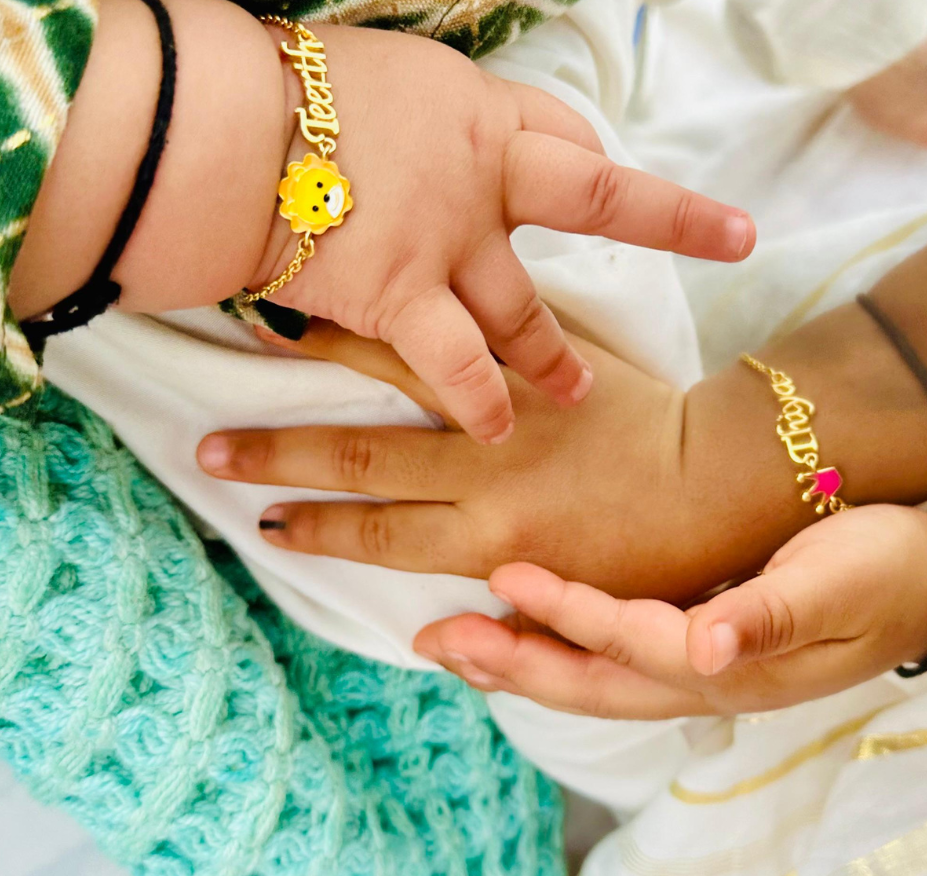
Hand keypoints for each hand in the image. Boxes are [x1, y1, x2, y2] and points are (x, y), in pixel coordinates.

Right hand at [198, 319, 693, 598]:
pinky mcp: (535, 361)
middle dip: (279, 454)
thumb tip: (423, 637)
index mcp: (489, 542)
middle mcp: (482, 475)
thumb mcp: (570, 608)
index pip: (375, 536)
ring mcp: (505, 408)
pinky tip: (363, 288)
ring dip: (322, 361)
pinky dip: (407, 315)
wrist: (718, 483)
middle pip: (358, 459)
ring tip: (260, 339)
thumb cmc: (650, 561)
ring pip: (393, 379)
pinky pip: (457, 332)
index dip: (313, 530)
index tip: (262, 523)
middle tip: (209, 446)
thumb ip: (494, 615)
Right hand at [248, 24, 753, 442]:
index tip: (613, 174)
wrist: (221, 129)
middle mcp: (482, 175)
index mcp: (476, 111)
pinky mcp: (402, 301)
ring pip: (524, 308)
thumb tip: (425, 132)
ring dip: (551, 355)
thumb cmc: (283, 88)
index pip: (565, 133)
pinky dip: (478, 401)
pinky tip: (495, 429)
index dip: (590, 157)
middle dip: (672, 217)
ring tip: (574, 389)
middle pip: (597, 195)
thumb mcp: (374, 73)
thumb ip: (421, 115)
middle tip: (732, 235)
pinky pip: (456, 366)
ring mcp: (449, 244)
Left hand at [410, 505, 926, 718]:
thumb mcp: (838, 587)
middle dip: (508, 663)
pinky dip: (555, 647)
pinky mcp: (693, 645)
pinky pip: (608, 658)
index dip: (564, 611)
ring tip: (453, 643)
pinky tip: (521, 630)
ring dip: (518, 662)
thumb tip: (710, 647)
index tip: (504, 577)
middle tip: (434, 639)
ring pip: (589, 677)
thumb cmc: (879, 574)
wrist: (917, 583)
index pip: (627, 639)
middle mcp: (699, 676)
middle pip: (587, 682)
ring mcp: (693, 668)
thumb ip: (773, 617)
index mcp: (728, 664)